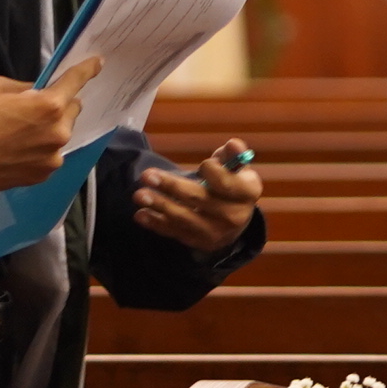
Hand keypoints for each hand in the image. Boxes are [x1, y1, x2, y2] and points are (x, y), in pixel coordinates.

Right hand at [0, 58, 99, 192]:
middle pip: (72, 110)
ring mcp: (52, 158)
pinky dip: (40, 149)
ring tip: (20, 133)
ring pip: (61, 135)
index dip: (87, 70)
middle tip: (34, 108)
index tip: (97, 64)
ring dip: (49, 129)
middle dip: (59, 105)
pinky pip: (50, 154)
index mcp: (49, 106)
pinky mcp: (42, 175)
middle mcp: (58, 133)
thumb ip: (26, 88)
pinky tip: (17, 149)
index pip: (76, 82)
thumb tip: (39, 91)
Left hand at [132, 139, 262, 254]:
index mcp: (247, 193)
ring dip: (159, 206)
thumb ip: (231, 155)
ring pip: (183, 218)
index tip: (203, 165)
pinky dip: (156, 224)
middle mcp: (234, 216)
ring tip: (139, 195)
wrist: (236, 221)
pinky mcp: (199, 242)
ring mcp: (215, 232)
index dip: (212, 171)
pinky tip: (141, 214)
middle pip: (199, 199)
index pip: (226, 183)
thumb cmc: (233, 185)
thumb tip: (233, 144)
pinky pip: (175, 232)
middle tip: (146, 175)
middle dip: (171, 186)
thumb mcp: (237, 168)